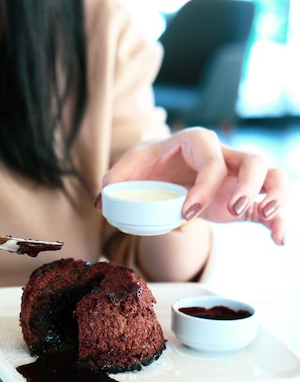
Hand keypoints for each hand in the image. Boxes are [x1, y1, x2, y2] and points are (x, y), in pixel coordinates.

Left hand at [101, 127, 287, 244]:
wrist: (166, 171)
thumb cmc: (151, 164)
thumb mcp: (130, 166)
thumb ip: (115, 178)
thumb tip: (103, 199)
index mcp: (197, 143)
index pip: (211, 159)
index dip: (204, 185)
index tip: (186, 212)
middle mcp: (225, 155)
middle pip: (253, 159)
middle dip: (250, 184)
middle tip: (234, 209)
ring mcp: (239, 177)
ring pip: (273, 175)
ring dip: (276, 194)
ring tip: (264, 215)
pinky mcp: (246, 198)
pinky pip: (272, 205)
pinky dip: (279, 221)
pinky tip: (278, 239)